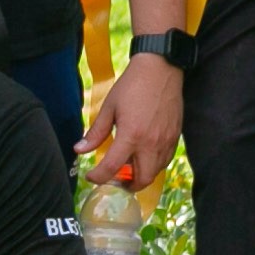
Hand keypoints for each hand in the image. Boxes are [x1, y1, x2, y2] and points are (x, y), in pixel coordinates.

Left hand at [81, 52, 185, 188]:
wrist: (161, 69)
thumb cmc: (132, 85)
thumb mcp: (109, 108)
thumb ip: (95, 133)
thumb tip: (79, 150)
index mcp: (131, 135)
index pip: (112, 168)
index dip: (98, 177)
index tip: (92, 176)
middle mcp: (151, 143)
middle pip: (140, 180)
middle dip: (126, 186)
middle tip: (114, 180)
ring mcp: (165, 141)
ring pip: (155, 173)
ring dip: (140, 176)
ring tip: (129, 169)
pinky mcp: (175, 137)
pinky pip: (165, 161)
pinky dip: (153, 166)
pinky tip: (143, 157)